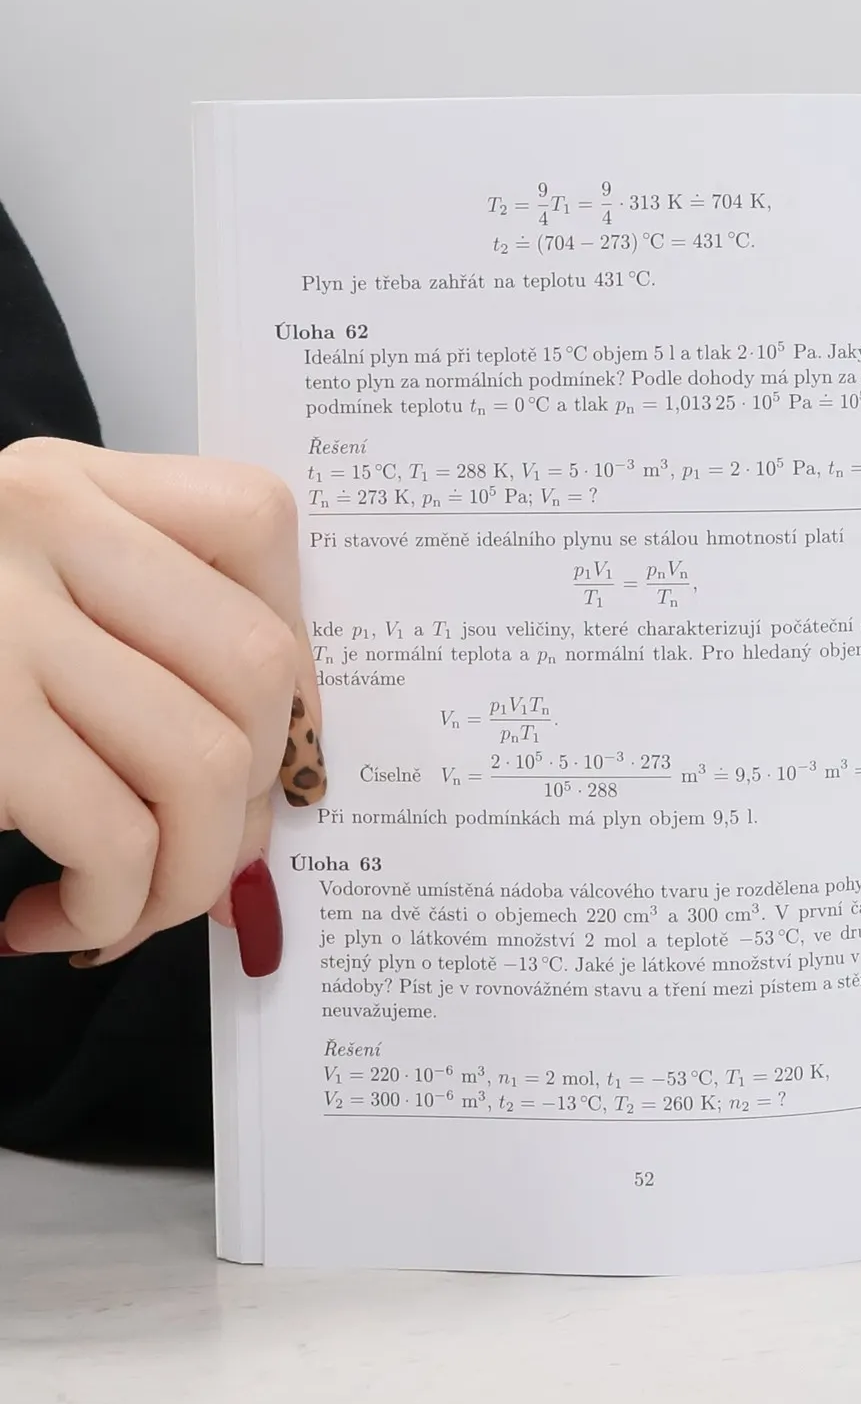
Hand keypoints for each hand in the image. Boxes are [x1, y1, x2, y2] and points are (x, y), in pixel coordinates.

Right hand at [0, 438, 322, 974]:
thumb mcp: (14, 594)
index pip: (256, 521)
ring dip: (185, 875)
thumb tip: (277, 786)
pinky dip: (108, 907)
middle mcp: (34, 521)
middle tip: (191, 860)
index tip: (260, 744)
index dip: (290, 648)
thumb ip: (136, 635)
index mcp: (65, 482)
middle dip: (252, 797)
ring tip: (123, 909)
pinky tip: (44, 922)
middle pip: (257, 663)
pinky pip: (112, 835)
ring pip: (203, 762)